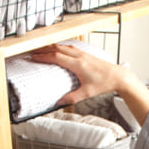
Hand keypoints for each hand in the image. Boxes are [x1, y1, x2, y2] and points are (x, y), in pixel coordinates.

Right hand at [29, 43, 148, 123]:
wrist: (117, 76)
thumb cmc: (103, 84)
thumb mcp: (87, 93)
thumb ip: (72, 98)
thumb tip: (58, 103)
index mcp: (78, 64)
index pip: (56, 57)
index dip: (43, 57)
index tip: (33, 57)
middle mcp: (79, 56)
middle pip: (57, 48)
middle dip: (43, 50)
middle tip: (31, 52)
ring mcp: (82, 53)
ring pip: (63, 46)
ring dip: (50, 46)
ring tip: (40, 49)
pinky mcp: (85, 53)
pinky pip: (69, 46)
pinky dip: (59, 46)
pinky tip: (56, 48)